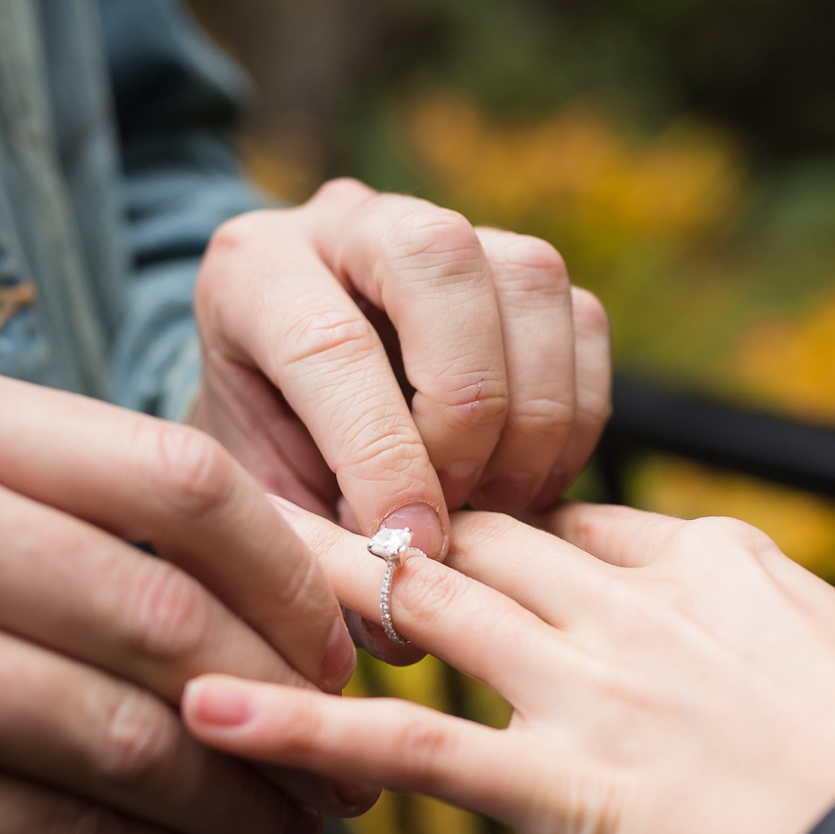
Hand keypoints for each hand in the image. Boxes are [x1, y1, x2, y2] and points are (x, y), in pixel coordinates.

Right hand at [0, 366, 366, 833]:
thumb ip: (106, 532)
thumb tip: (322, 611)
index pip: (173, 477)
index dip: (290, 575)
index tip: (344, 653)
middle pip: (159, 612)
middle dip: (287, 705)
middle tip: (348, 766)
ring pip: (120, 734)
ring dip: (240, 801)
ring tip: (298, 831)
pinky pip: (59, 832)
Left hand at [180, 502, 834, 833]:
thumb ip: (788, 629)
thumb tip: (778, 638)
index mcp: (710, 558)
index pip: (573, 518)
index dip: (497, 519)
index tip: (444, 525)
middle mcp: (635, 601)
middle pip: (480, 536)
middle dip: (388, 519)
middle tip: (289, 503)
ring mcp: (595, 687)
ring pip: (427, 604)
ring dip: (318, 580)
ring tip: (214, 560)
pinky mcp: (571, 786)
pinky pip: (416, 749)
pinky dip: (308, 728)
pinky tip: (216, 713)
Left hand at [189, 179, 610, 574]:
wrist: (284, 406)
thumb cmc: (266, 460)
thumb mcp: (259, 498)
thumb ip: (313, 544)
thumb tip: (398, 611)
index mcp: (251, 271)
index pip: (330, 342)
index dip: (381, 454)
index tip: (411, 545)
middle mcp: (347, 222)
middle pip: (440, 258)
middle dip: (466, 404)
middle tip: (456, 504)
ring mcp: (444, 230)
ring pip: (528, 274)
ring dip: (532, 410)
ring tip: (496, 501)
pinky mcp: (516, 266)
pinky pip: (583, 318)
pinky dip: (574, 414)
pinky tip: (530, 479)